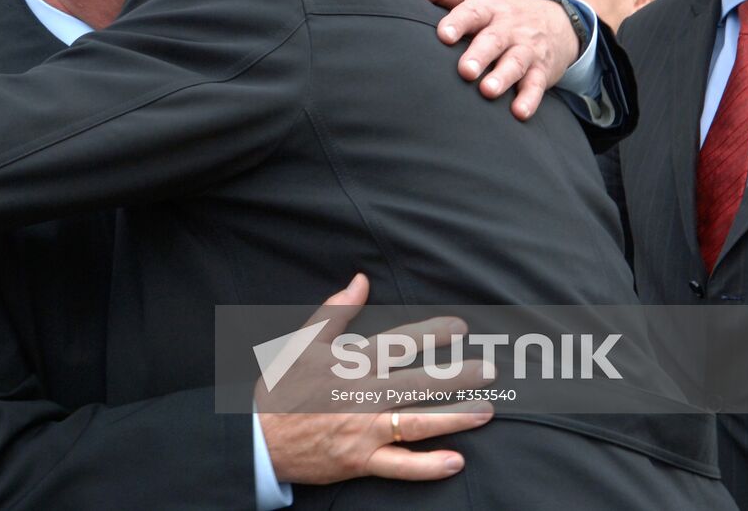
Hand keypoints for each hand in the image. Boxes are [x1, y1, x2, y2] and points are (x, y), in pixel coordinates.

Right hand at [257, 274, 493, 484]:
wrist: (257, 438)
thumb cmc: (280, 388)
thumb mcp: (302, 341)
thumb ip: (335, 310)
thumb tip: (360, 281)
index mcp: (351, 365)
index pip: (399, 344)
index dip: (432, 333)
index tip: (459, 327)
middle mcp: (364, 397)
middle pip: (420, 384)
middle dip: (459, 376)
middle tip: (490, 370)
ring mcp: (364, 431)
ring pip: (419, 423)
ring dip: (456, 417)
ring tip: (486, 410)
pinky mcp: (361, 461)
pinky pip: (401, 467)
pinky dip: (428, 466)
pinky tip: (457, 461)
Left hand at [404, 0, 579, 119]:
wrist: (558, 21)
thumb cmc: (500, 9)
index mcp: (488, 8)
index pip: (472, 13)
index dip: (458, 22)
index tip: (444, 35)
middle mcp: (508, 28)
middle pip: (493, 40)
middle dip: (480, 55)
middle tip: (465, 71)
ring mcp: (527, 49)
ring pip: (515, 62)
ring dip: (503, 77)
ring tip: (488, 91)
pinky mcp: (542, 70)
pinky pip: (536, 85)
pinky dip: (530, 99)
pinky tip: (519, 113)